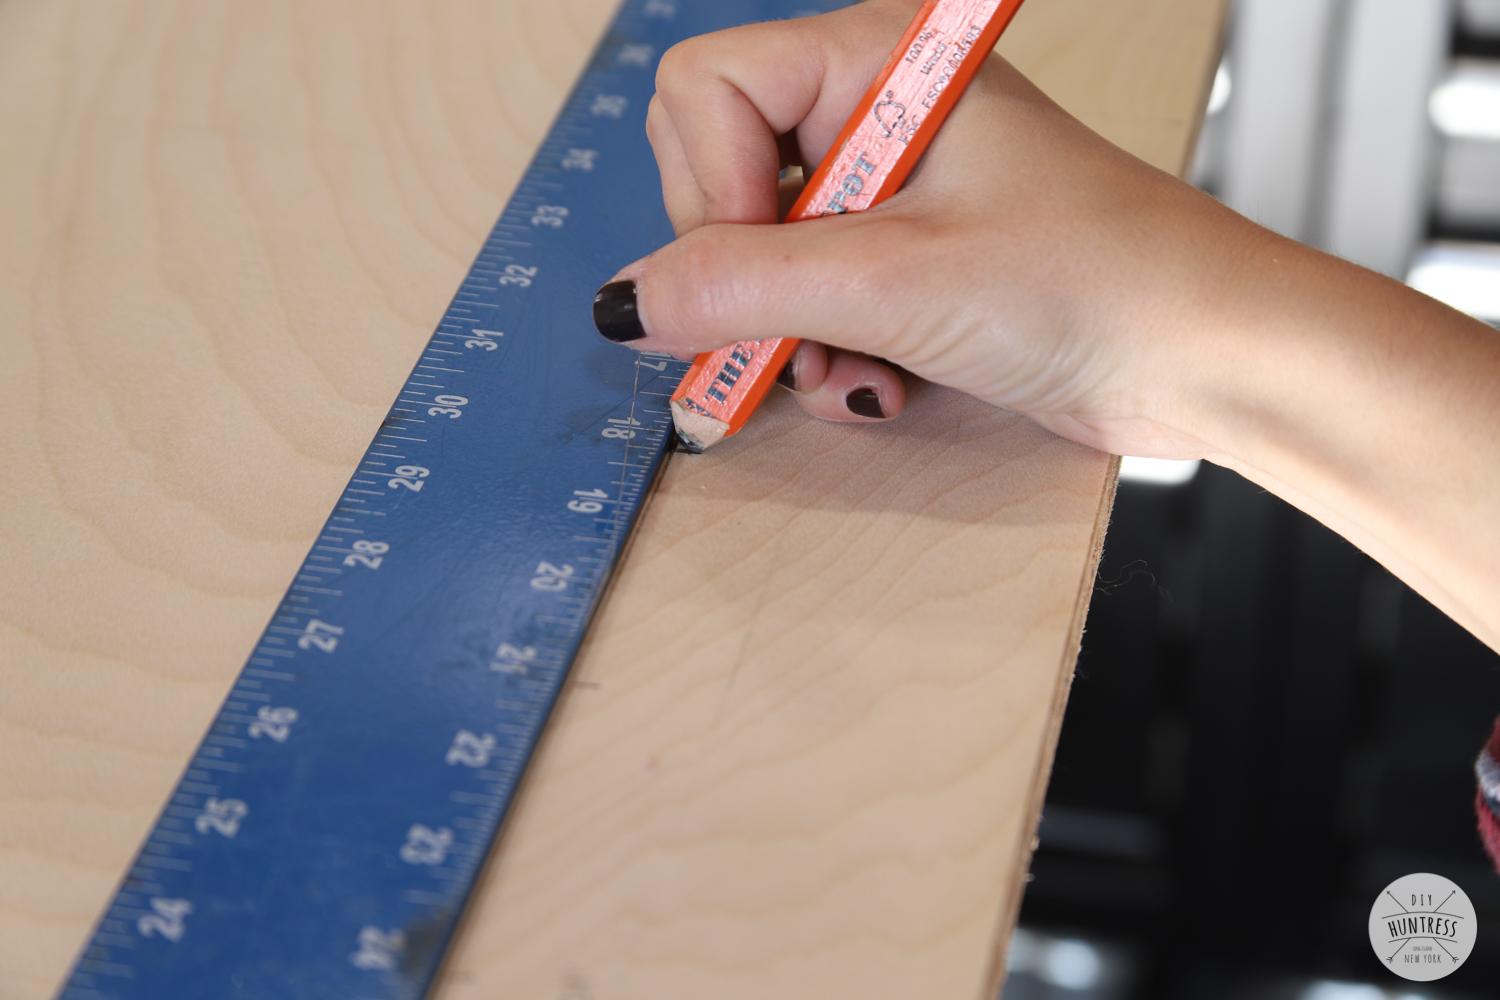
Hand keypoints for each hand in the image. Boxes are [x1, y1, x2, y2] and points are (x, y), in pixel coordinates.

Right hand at [592, 0, 1258, 459]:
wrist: (1203, 355)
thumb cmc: (1090, 279)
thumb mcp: (894, 281)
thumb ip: (741, 285)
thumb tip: (622, 300)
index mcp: (873, 62)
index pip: (703, 92)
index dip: (709, 190)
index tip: (766, 267)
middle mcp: (872, 113)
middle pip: (716, 177)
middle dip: (751, 279)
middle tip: (808, 332)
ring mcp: (888, 191)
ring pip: (757, 256)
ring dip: (793, 335)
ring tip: (860, 372)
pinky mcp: (906, 259)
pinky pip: (808, 301)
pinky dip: (830, 355)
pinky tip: (883, 383)